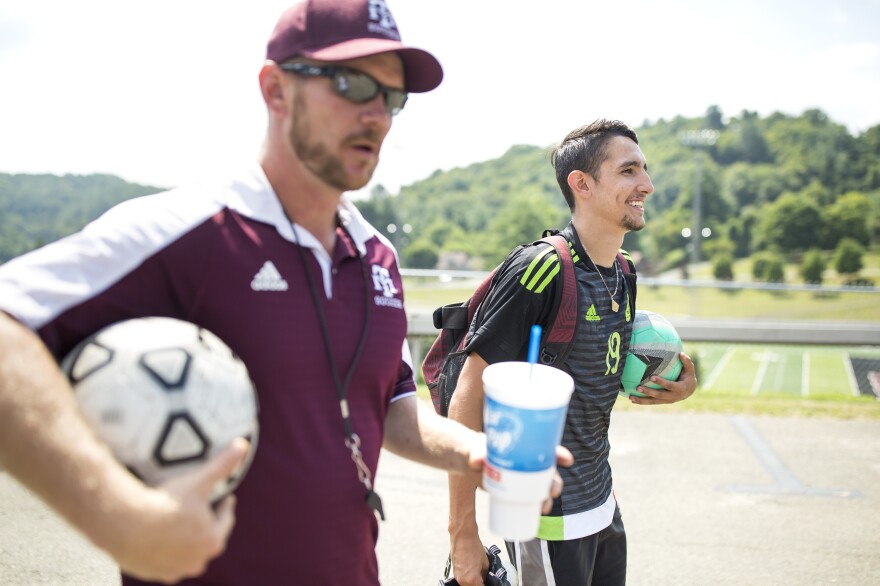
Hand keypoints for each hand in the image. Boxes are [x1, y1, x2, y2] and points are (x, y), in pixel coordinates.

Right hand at [111, 438, 249, 582]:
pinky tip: (160, 540)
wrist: (122, 524)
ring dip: (187, 544)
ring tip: (182, 528)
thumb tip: (243, 445)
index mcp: (212, 541)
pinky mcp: (151, 573)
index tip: (224, 498)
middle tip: (203, 513)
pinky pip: (162, 562)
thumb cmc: (164, 503)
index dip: (224, 507)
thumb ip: (222, 465)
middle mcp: (196, 561)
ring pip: (186, 555)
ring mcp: (173, 570)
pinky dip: (164, 553)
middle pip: (208, 541)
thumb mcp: (197, 480)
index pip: (225, 521)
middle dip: (208, 528)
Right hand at [449, 530, 488, 585]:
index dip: (485, 585)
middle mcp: (462, 580)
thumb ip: (484, 575)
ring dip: (473, 582)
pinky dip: (468, 578)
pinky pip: (462, 579)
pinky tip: (472, 571)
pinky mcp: (454, 572)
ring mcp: (457, 576)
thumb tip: (485, 579)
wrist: (462, 536)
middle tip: (484, 579)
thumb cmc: (472, 546)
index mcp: (471, 580)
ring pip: (467, 585)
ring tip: (479, 574)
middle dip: (479, 584)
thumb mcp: (485, 564)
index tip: (487, 582)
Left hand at [467, 440, 571, 511]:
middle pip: (547, 471)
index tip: (567, 459)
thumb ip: (476, 455)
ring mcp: (521, 475)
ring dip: (547, 497)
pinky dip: (536, 506)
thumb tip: (477, 462)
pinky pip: (530, 497)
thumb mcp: (476, 449)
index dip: (559, 453)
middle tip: (553, 492)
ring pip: (541, 486)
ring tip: (544, 508)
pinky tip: (539, 514)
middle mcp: (527, 460)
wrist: (467, 459)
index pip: (546, 447)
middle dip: (555, 481)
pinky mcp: (514, 488)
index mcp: (523, 445)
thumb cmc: (475, 449)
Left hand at [629, 351, 696, 404]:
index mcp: (680, 388)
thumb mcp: (690, 370)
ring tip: (631, 397)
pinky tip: (632, 400)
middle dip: (648, 392)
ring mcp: (667, 401)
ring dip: (642, 400)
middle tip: (638, 388)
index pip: (669, 385)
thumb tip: (681, 353)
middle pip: (659, 395)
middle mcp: (673, 396)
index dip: (661, 382)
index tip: (651, 377)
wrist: (689, 390)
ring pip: (654, 401)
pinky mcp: (662, 402)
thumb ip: (687, 362)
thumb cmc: (688, 376)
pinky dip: (642, 402)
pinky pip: (651, 402)